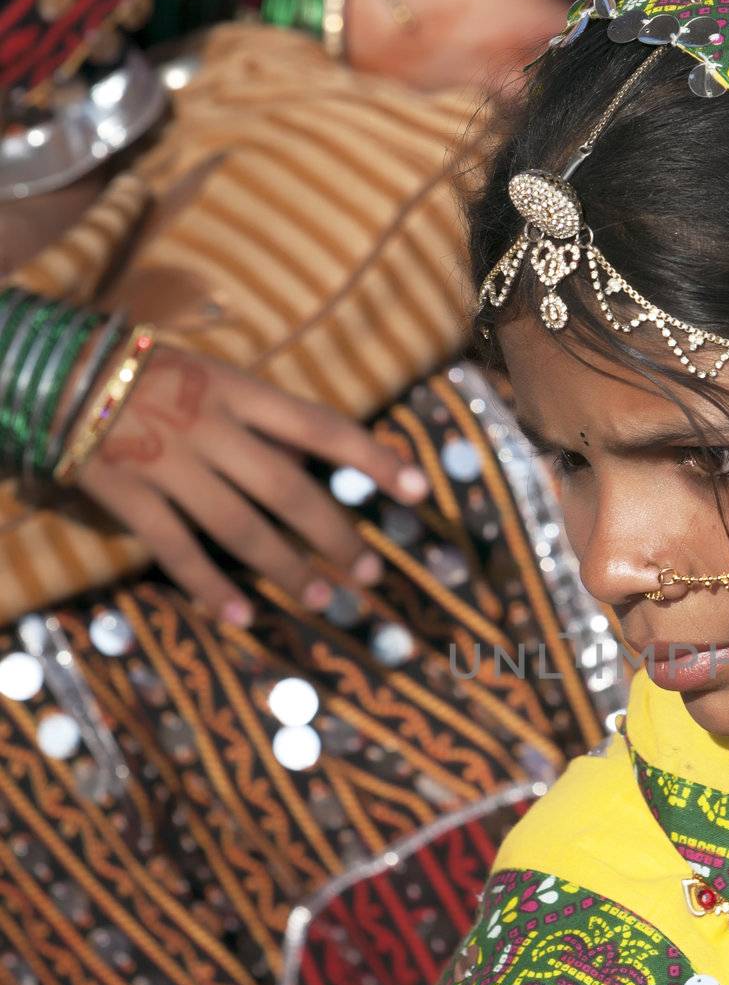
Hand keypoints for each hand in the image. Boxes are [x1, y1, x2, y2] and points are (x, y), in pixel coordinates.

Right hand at [74, 344, 427, 625]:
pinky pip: (175, 547)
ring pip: (238, 525)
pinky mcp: (126, 493)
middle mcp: (210, 426)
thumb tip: (319, 466)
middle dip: (334, 534)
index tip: (419, 488)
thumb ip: (263, 421)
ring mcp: (167, 461)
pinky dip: (208, 585)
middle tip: (369, 573)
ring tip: (321, 599)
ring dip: (285, 568)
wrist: (54, 368)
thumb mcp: (214, 378)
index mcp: (238, 391)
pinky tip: (240, 616)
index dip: (371, 457)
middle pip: (287, 488)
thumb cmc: (150, 375)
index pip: (319, 426)